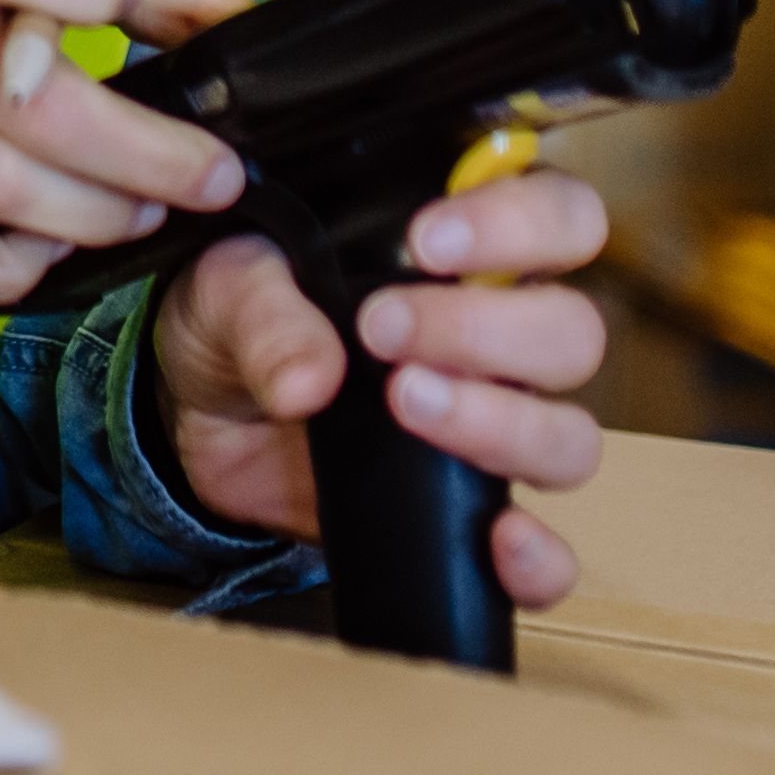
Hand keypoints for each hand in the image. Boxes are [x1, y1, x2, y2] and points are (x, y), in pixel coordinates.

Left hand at [148, 169, 612, 606]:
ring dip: (501, 423)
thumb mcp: (232, 291)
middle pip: (574, 332)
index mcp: (471, 257)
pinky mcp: (473, 516)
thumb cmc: (242, 325)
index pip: (558, 218)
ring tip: (406, 403)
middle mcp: (505, 342)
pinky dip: (541, 557)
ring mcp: (497, 432)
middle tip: (384, 327)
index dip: (519, 222)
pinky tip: (500, 540)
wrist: (201, 421)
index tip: (428, 242)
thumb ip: (269, 314)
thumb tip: (309, 379)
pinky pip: (550, 556)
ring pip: (571, 436)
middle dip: (485, 329)